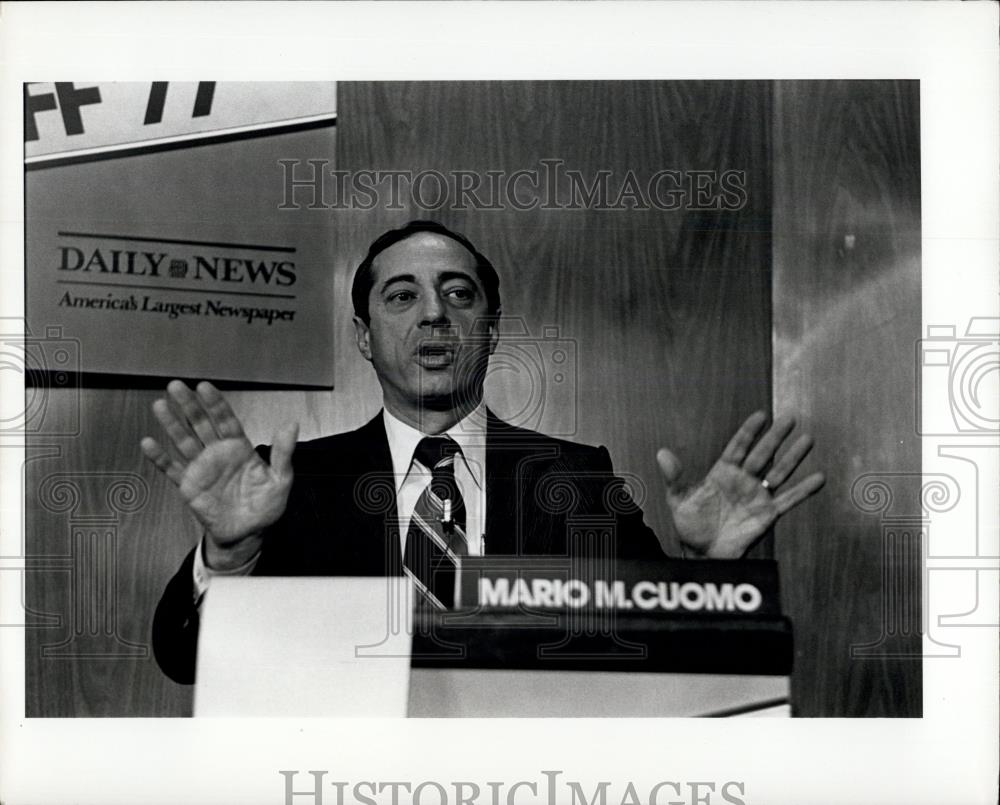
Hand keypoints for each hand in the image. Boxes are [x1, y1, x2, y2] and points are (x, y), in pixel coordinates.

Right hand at [140, 380, 297, 569]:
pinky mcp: (189, 486)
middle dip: (189, 405)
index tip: (204, 387)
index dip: (215, 404)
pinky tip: (148, 443)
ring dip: (172, 424)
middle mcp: (218, 454)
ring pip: (184, 441)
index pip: (226, 420)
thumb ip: (283, 453)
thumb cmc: (266, 507)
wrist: (248, 534)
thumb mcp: (280, 479)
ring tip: (160, 406)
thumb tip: (291, 425)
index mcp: (240, 449)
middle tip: (176, 386)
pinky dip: (160, 457)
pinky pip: (172, 469)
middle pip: (201, 424)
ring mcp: (202, 468)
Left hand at [656, 411, 824, 558]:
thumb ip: (674, 477)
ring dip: (793, 457)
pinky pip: (788, 499)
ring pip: (778, 472)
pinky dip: (803, 490)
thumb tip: (661, 453)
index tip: (761, 416)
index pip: (738, 447)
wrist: (703, 552)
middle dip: (775, 437)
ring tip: (808, 439)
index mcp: (722, 473)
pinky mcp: (767, 514)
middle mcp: (742, 480)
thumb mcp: (678, 499)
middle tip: (789, 418)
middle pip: (762, 454)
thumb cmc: (690, 525)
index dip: (749, 432)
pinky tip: (818, 477)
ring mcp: (756, 496)